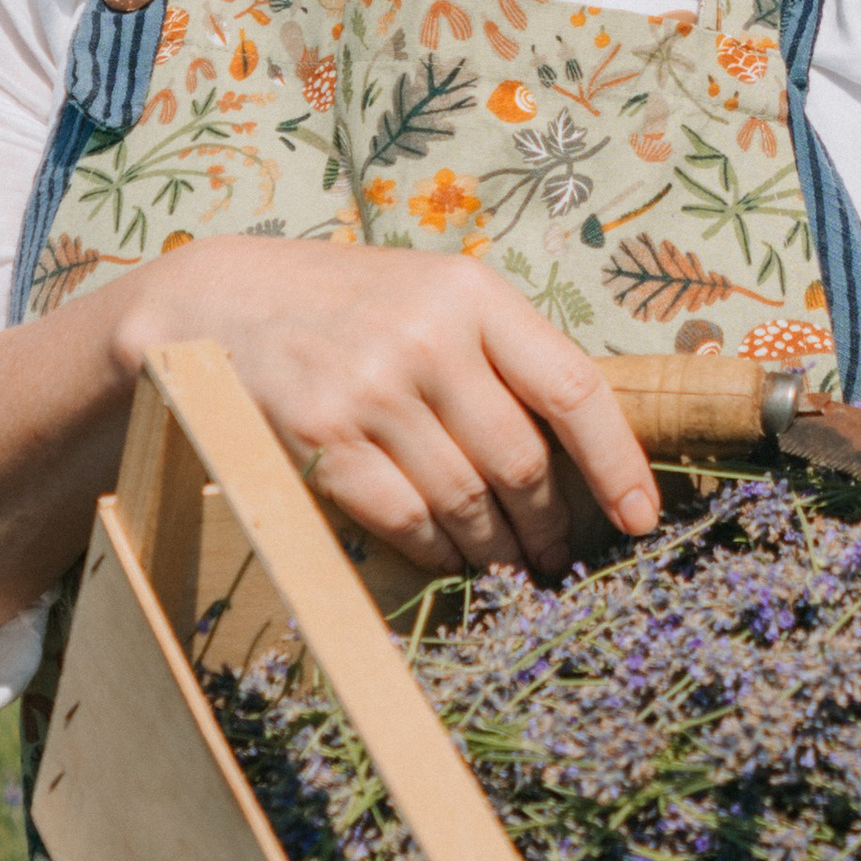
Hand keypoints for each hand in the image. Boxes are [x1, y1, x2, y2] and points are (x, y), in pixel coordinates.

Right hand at [115, 237, 658, 578]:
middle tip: (556, 558)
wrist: (220, 300)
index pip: (575, 389)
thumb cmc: (348, 305)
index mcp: (474, 294)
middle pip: (521, 460)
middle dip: (548, 525)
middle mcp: (430, 336)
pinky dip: (434, 551)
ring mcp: (373, 387)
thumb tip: (577, 448)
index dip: (617, 465)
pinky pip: (403, 518)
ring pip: (465, 499)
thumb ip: (500, 354)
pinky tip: (447, 559)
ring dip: (495, 549)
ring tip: (506, 566)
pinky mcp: (320, 436)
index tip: (640, 519)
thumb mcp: (433, 295)